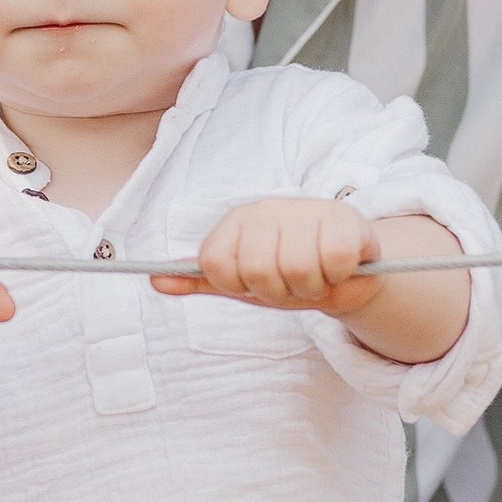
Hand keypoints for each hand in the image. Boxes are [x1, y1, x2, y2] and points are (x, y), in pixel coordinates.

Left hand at [153, 194, 390, 318]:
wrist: (345, 269)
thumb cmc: (288, 273)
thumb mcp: (241, 281)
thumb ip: (199, 280)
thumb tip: (155, 280)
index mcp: (236, 222)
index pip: (214, 264)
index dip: (238, 287)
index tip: (255, 284)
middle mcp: (265, 209)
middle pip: (257, 272)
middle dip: (279, 292)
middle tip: (292, 285)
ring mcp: (304, 210)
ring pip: (296, 269)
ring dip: (311, 288)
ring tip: (317, 277)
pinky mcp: (343, 219)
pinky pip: (333, 262)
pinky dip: (339, 278)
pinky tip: (340, 268)